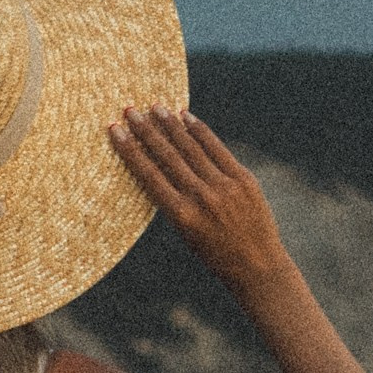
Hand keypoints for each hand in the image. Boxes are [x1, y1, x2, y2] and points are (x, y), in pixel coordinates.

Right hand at [111, 105, 292, 292]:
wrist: (258, 265)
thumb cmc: (215, 253)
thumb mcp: (186, 233)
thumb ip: (173, 201)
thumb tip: (159, 163)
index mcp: (181, 216)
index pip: (148, 175)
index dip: (129, 149)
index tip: (115, 129)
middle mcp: (201, 197)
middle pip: (167, 155)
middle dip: (146, 130)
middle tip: (130, 110)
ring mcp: (224, 186)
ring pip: (191, 147)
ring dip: (170, 124)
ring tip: (155, 106)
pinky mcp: (243, 178)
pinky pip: (217, 148)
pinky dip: (200, 130)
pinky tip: (186, 116)